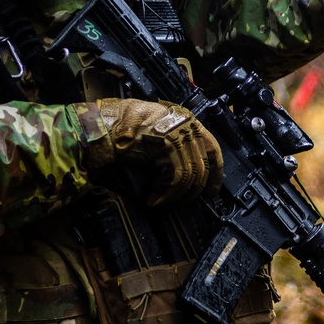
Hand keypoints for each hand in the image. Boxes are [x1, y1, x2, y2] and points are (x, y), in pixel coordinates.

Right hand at [78, 97, 222, 205]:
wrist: (108, 125)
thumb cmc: (127, 128)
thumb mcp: (158, 132)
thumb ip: (176, 146)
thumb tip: (188, 174)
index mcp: (187, 121)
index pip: (212, 149)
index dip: (215, 174)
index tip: (212, 190)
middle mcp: (186, 126)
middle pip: (201, 167)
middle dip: (193, 190)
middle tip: (182, 202)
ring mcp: (178, 135)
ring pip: (189, 176)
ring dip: (176, 195)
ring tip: (163, 202)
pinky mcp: (167, 146)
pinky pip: (174, 178)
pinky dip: (165, 194)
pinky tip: (155, 200)